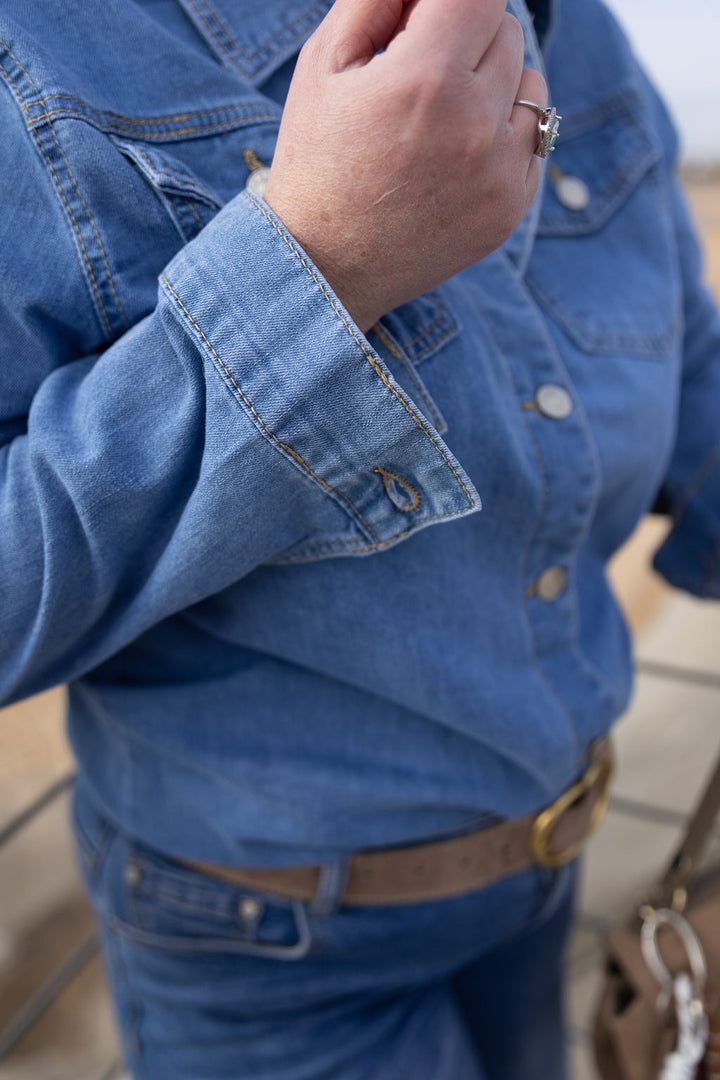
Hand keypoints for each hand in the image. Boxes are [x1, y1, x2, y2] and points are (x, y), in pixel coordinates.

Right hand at [263, 0, 546, 331]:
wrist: (326, 266)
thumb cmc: (318, 158)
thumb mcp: (325, 62)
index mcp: (426, 79)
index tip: (433, 16)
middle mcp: (474, 124)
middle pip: (506, 30)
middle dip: (467, 38)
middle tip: (421, 74)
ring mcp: (500, 171)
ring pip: (530, 82)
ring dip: (495, 84)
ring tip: (441, 119)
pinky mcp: (512, 207)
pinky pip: (533, 139)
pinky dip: (503, 136)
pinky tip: (454, 159)